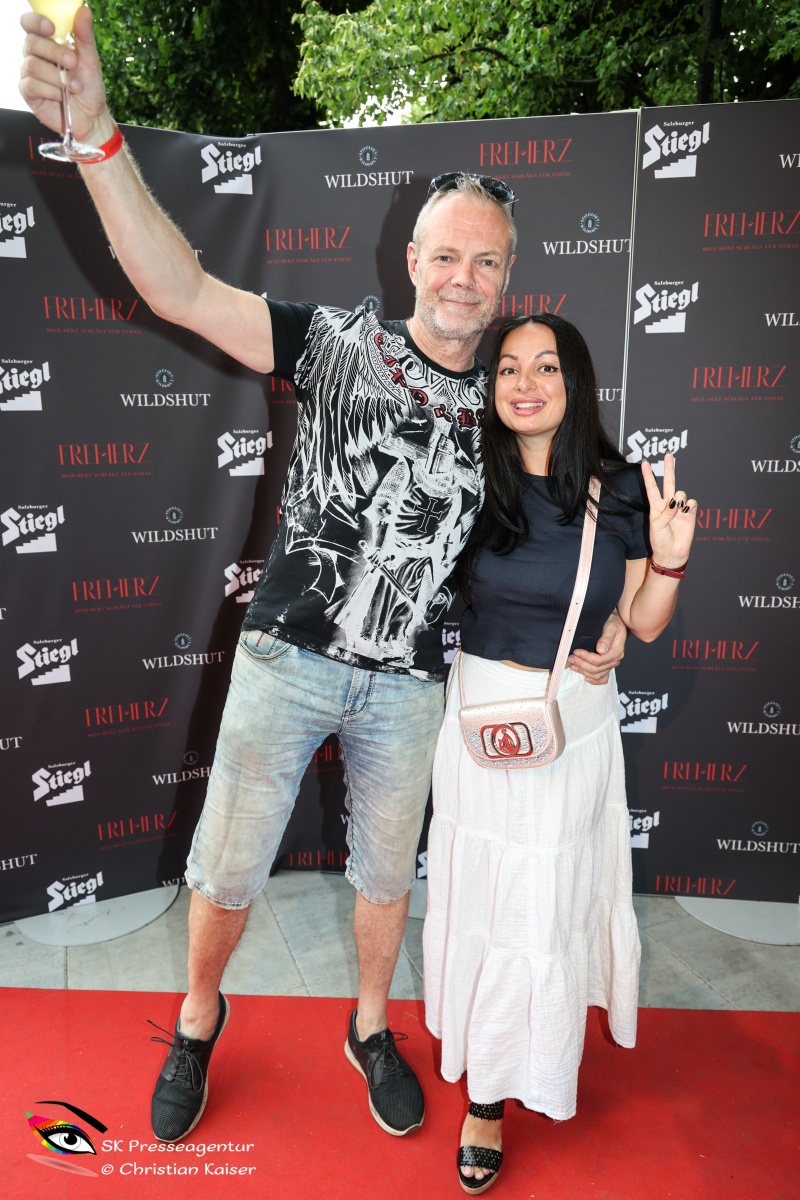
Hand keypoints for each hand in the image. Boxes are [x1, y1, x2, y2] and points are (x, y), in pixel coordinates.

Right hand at [20, 6, 111, 145]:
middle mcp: (35, 55)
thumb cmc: (89, 88)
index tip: (52, 28)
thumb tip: (84, 10)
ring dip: (57, 77)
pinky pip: (32, 85)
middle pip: (31, 43)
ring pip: (32, 65)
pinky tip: (62, 96)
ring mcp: (30, 74)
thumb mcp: (90, 60)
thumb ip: (85, 36)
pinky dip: (51, 91)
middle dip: (55, 52)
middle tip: (73, 63)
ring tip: (75, 86)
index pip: (30, 24)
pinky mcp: (29, 93)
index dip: (36, 22)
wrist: (91, 117)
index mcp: (47, 42)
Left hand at [568, 609, 626, 685]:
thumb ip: (606, 638)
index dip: (586, 658)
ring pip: (597, 675)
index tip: (576, 652)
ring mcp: (611, 664)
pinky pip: (603, 678)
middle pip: (597, 669)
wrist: (616, 623)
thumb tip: (601, 650)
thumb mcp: (611, 627)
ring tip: (572, 665)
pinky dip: (594, 681)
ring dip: (583, 671)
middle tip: (571, 658)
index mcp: (616, 652)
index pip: (599, 660)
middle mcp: (614, 660)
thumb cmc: (614, 624)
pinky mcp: (607, 666)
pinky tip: (585, 678)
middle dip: (582, 664)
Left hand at [642, 453, 696, 568]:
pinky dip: (689, 505)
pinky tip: (686, 511)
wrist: (671, 553)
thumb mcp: (657, 526)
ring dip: (680, 498)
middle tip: (669, 455)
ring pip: (681, 493)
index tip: (644, 463)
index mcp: (656, 507)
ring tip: (678, 510)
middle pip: (669, 483)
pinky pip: (692, 502)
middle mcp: (668, 505)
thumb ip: (665, 513)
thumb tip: (676, 502)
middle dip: (669, 469)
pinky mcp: (691, 513)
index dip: (648, 476)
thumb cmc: (660, 541)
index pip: (652, 488)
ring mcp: (680, 508)